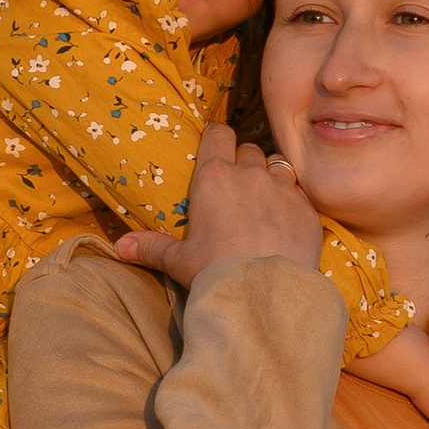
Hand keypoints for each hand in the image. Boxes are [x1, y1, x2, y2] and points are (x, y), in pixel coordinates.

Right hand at [112, 125, 324, 287]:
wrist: (266, 294)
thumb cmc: (216, 272)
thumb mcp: (180, 261)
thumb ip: (152, 248)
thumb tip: (121, 247)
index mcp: (215, 178)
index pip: (218, 134)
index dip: (218, 136)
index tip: (216, 144)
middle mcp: (251, 175)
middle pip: (249, 149)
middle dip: (244, 160)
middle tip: (238, 184)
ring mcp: (283, 189)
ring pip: (278, 164)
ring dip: (271, 175)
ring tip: (265, 198)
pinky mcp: (307, 209)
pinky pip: (300, 192)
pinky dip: (293, 200)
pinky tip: (287, 219)